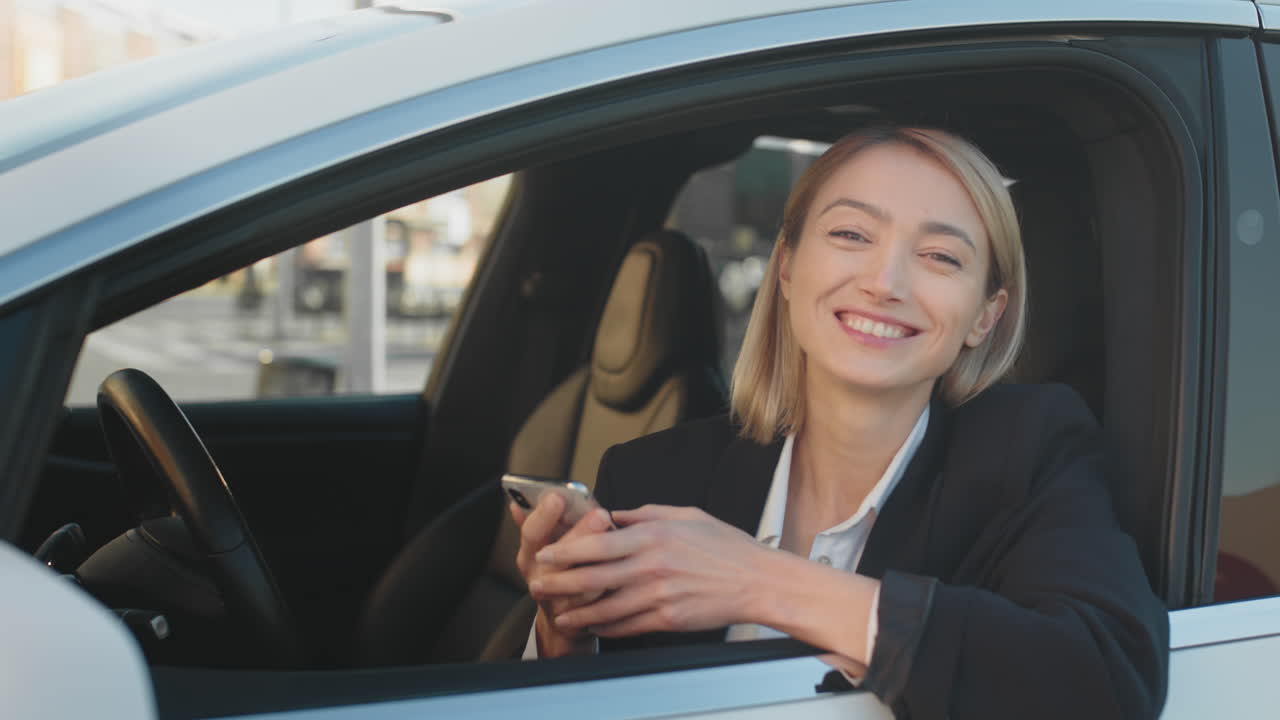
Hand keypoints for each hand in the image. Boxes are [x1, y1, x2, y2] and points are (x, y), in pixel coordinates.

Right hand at [509, 493, 612, 656]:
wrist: (562, 620)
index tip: (558, 496)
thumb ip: (542, 522)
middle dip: (580, 534)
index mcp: (530, 553)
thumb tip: (530, 496)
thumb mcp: (545, 544)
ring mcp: (556, 600)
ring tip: (617, 544)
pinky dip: (611, 589)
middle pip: (557, 557)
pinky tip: (625, 573)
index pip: (532, 532)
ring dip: (600, 563)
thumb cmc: (559, 570)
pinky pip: (596, 605)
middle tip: (600, 514)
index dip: (543, 515)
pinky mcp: (575, 619)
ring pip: (580, 583)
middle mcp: (539, 577)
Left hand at [529, 504, 768, 637]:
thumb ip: (646, 514)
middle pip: (592, 578)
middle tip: (539, 586)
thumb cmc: (725, 546)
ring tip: (559, 614)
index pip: (597, 543)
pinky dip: (606, 628)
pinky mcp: (667, 619)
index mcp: (652, 535)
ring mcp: (658, 595)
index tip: (547, 553)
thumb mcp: (685, 515)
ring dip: (577, 613)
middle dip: (559, 584)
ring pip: (605, 608)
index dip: (566, 550)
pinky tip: (594, 627)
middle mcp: (651, 565)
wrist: (756, 581)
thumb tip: (617, 514)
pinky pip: (627, 626)